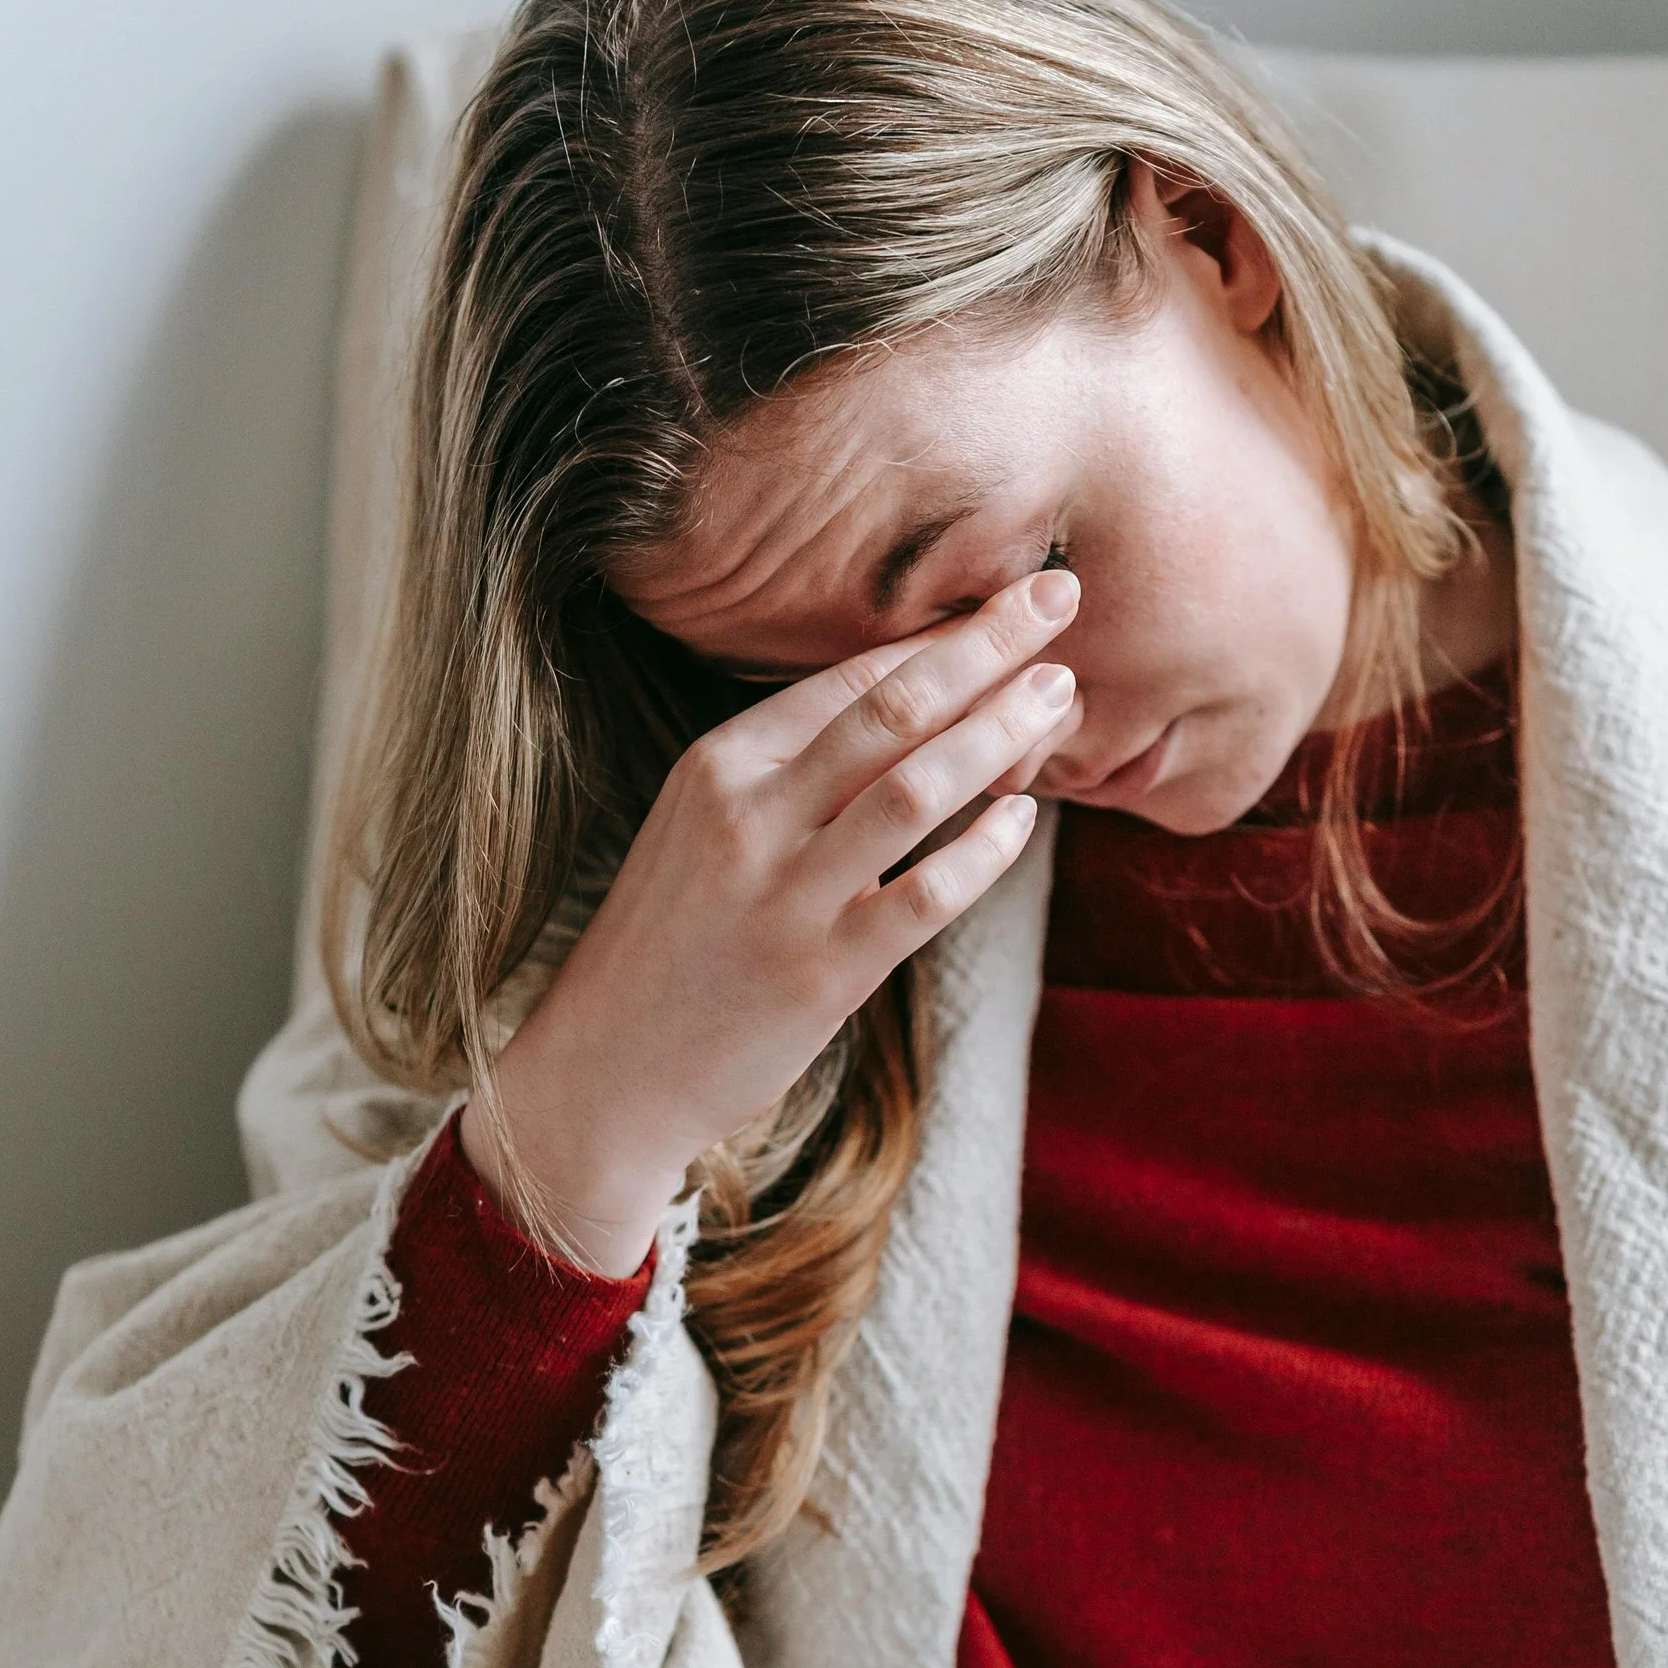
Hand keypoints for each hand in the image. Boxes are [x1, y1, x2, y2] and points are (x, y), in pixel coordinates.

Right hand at [460, 568, 1083, 1273]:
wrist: (607, 1069)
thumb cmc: (674, 942)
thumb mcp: (706, 829)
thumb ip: (797, 774)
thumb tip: (924, 712)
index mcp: (719, 765)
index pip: (850, 677)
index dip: (942, 633)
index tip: (1013, 598)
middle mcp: (748, 816)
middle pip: (892, 708)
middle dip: (985, 645)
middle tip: (1060, 599)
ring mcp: (785, 895)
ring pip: (916, 786)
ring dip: (1001, 732)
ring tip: (1059, 696)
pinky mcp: (821, 972)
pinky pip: (925, 894)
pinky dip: (984, 848)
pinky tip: (1024, 817)